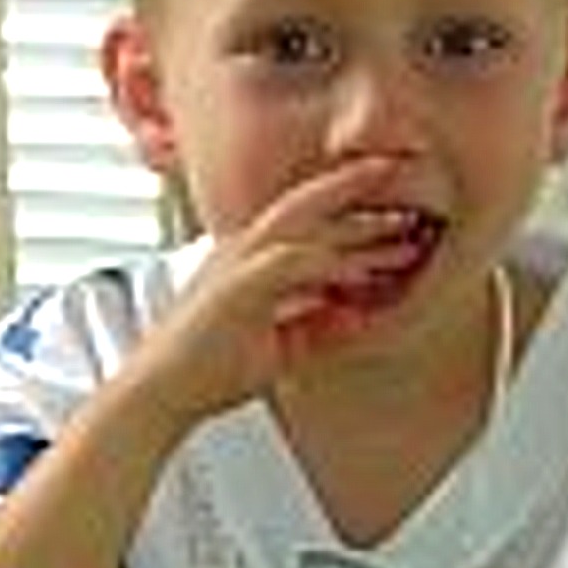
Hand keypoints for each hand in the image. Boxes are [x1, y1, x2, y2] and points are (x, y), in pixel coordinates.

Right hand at [138, 157, 427, 425]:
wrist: (160, 392)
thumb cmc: (209, 370)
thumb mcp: (281, 346)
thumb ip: (319, 326)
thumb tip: (360, 316)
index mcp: (250, 257)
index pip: (304, 216)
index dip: (346, 200)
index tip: (391, 199)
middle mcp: (243, 249)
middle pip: (310, 205)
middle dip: (359, 189)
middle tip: (407, 176)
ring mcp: (238, 263)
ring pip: (307, 225)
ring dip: (357, 224)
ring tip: (403, 222)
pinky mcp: (238, 286)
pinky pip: (295, 262)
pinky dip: (331, 265)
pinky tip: (362, 272)